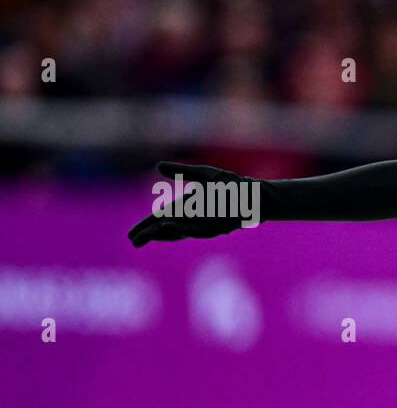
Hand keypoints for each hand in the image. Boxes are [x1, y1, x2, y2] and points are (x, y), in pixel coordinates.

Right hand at [128, 161, 253, 247]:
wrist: (253, 193)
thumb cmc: (231, 184)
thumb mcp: (203, 175)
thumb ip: (182, 172)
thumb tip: (158, 166)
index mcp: (187, 207)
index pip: (161, 219)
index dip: (147, 226)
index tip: (132, 234)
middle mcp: (193, 218)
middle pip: (166, 229)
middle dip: (151, 235)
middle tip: (134, 240)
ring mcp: (204, 225)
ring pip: (179, 232)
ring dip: (163, 233)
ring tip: (147, 235)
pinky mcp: (215, 229)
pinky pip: (195, 230)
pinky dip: (181, 229)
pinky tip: (168, 226)